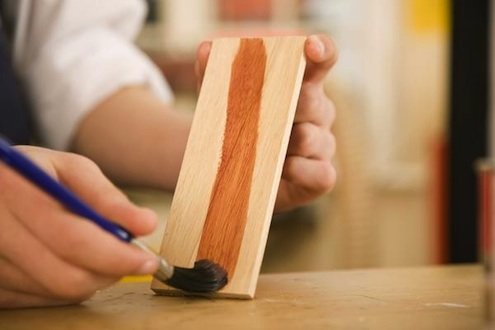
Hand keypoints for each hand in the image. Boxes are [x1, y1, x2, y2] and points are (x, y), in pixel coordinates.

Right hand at [0, 146, 158, 308]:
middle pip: (65, 276)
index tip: (148, 259)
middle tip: (132, 260)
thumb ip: (108, 197)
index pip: (72, 239)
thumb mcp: (71, 169)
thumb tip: (146, 225)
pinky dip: (68, 285)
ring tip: (98, 251)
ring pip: (56, 292)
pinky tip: (72, 261)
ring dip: (92, 278)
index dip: (116, 255)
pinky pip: (41, 299)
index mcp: (14, 192)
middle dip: (110, 272)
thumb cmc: (36, 174)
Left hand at [195, 34, 337, 211]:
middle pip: (313, 100)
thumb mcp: (221, 100)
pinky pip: (323, 174)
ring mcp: (322, 144)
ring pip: (314, 138)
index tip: (310, 46)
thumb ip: (214, 75)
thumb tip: (206, 49)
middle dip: (287, 105)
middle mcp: (317, 112)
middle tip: (260, 114)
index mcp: (299, 85)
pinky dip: (301, 171)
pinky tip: (282, 169)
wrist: (230, 172)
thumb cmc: (234, 128)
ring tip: (260, 150)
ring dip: (285, 143)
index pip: (321, 60)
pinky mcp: (320, 176)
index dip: (321, 50)